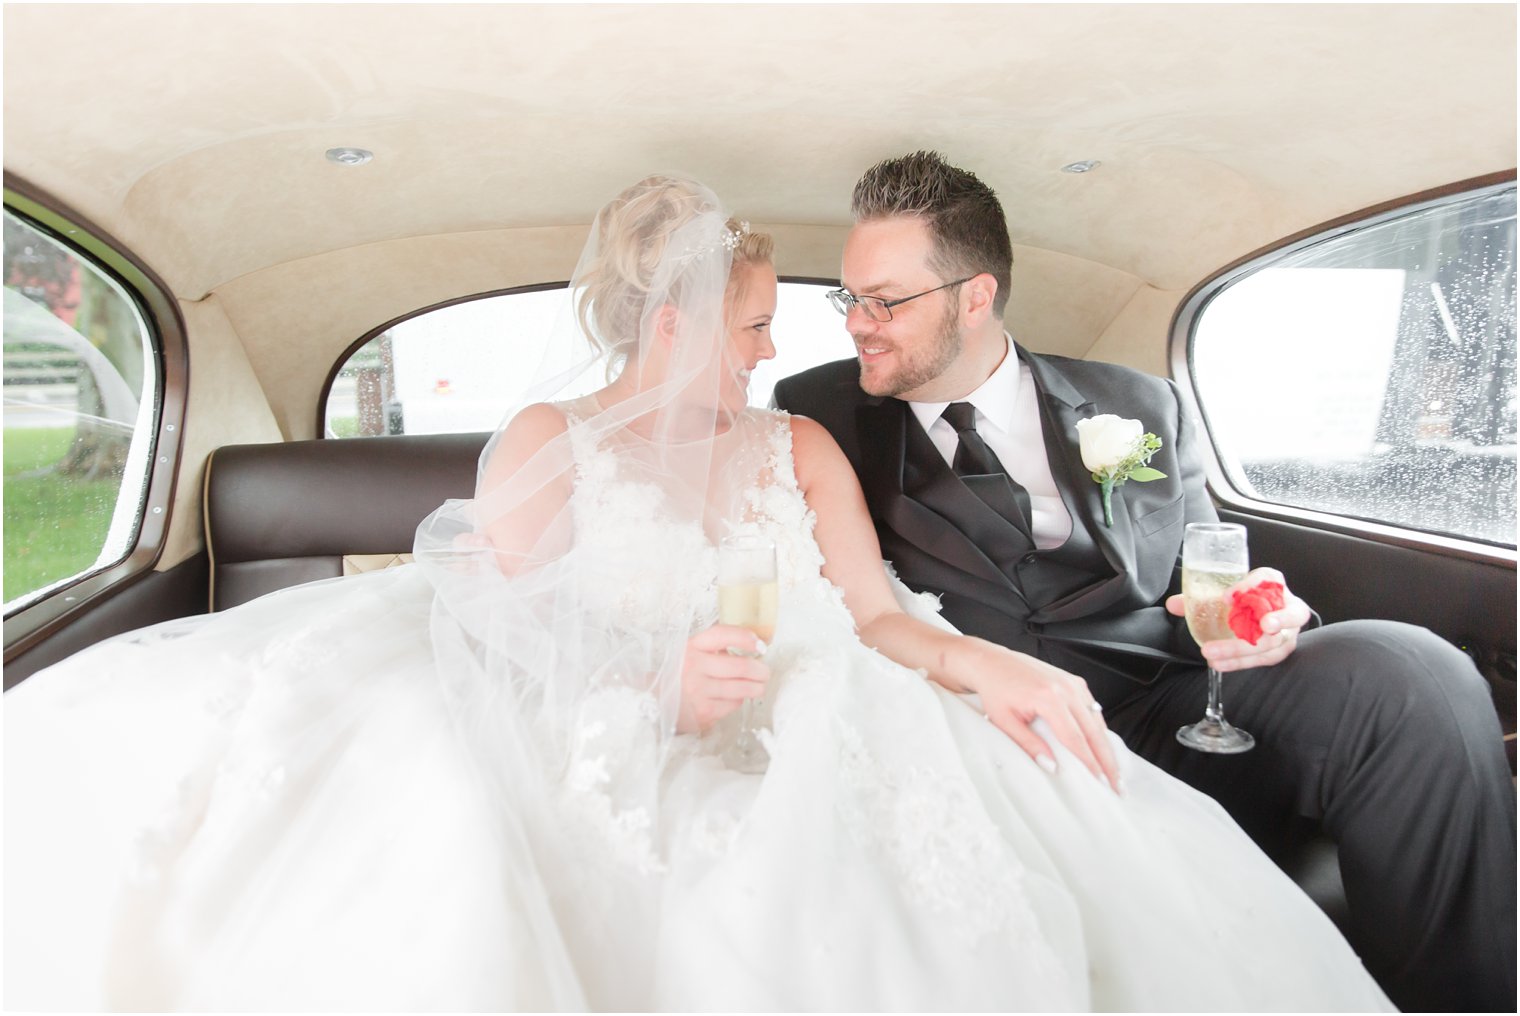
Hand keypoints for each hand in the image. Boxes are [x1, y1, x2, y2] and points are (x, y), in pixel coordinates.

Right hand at [676, 624, 768, 733]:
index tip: (759, 644)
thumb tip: (751, 650)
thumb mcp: (691, 654)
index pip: (721, 635)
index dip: (744, 637)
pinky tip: (736, 697)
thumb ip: (714, 649)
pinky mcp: (704, 711)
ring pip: (742, 688)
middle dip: (760, 670)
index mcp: (691, 647)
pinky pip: (733, 704)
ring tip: (759, 686)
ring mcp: (699, 690)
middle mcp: (693, 667)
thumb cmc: (680, 676)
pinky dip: (739, 700)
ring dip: (757, 687)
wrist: (655, 703)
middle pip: (741, 666)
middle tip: (765, 672)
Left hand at [968, 642, 1121, 792]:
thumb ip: (1029, 745)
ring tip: (1113, 770)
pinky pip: (1092, 708)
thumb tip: (1052, 767)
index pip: (1075, 739)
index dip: (1090, 763)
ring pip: (1097, 720)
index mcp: (1049, 698)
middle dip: (1108, 760)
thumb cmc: (995, 690)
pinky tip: (1102, 746)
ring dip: (1107, 746)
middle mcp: (1066, 688)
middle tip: (1117, 785)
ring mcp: (1072, 682)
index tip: (1100, 782)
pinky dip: (1099, 728)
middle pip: (1094, 731)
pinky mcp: (1074, 681)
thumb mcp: (1005, 721)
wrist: (991, 662)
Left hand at [1166, 566, 1310, 671]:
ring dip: (1244, 649)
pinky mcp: (1282, 649)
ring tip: (1215, 654)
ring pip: (1276, 642)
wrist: (1264, 614)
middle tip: (1264, 626)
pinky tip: (1220, 664)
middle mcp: (1288, 606)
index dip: (1250, 586)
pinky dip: (1240, 662)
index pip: (1268, 578)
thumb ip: (1201, 598)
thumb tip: (1173, 605)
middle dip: (1278, 620)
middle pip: (1291, 614)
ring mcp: (1289, 631)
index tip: (1226, 596)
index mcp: (1273, 584)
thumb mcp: (1226, 595)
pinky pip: (1265, 659)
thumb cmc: (1244, 601)